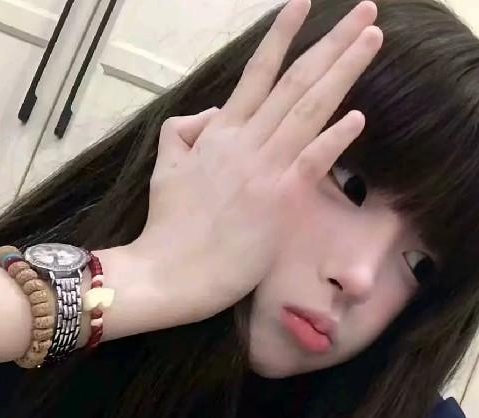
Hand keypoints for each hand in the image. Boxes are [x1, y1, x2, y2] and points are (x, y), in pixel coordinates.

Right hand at [131, 0, 382, 323]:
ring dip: (342, 72)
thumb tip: (211, 114)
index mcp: (218, 134)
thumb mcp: (165, 168)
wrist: (171, 271)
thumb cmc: (168, 225)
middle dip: (331, 43)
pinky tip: (358, 116)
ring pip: (306, 110)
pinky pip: (310, 161)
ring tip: (371, 39)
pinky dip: (334, 137)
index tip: (301, 5)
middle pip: (293, 83)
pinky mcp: (278, 201)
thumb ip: (182, 132)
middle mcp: (244, 142)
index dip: (280, 36)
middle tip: (364, 11)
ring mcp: (263, 169)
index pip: (255, 74)